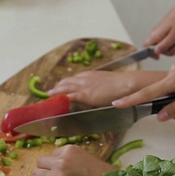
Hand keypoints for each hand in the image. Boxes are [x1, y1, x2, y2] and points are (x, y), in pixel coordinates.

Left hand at [31, 145, 116, 175]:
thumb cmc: (101, 175)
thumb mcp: (84, 156)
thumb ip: (67, 156)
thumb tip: (50, 162)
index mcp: (69, 150)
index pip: (50, 155)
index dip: (54, 164)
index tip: (62, 171)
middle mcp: (62, 162)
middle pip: (39, 163)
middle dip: (45, 171)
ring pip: (36, 175)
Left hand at [48, 70, 165, 106]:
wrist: (125, 84)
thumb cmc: (120, 85)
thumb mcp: (105, 82)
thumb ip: (97, 85)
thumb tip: (96, 90)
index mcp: (89, 75)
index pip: (73, 79)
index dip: (64, 83)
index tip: (59, 86)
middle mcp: (84, 78)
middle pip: (66, 82)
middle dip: (57, 87)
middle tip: (50, 92)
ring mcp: (83, 86)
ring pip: (65, 87)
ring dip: (56, 91)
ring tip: (49, 96)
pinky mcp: (85, 94)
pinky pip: (69, 95)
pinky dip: (61, 97)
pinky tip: (56, 100)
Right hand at [144, 0, 174, 56]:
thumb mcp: (173, 37)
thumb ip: (164, 46)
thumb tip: (155, 52)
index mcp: (155, 35)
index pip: (146, 47)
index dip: (150, 54)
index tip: (158, 57)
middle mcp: (157, 34)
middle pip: (159, 49)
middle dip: (170, 50)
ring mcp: (163, 33)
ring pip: (168, 46)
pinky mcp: (169, 32)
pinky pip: (172, 41)